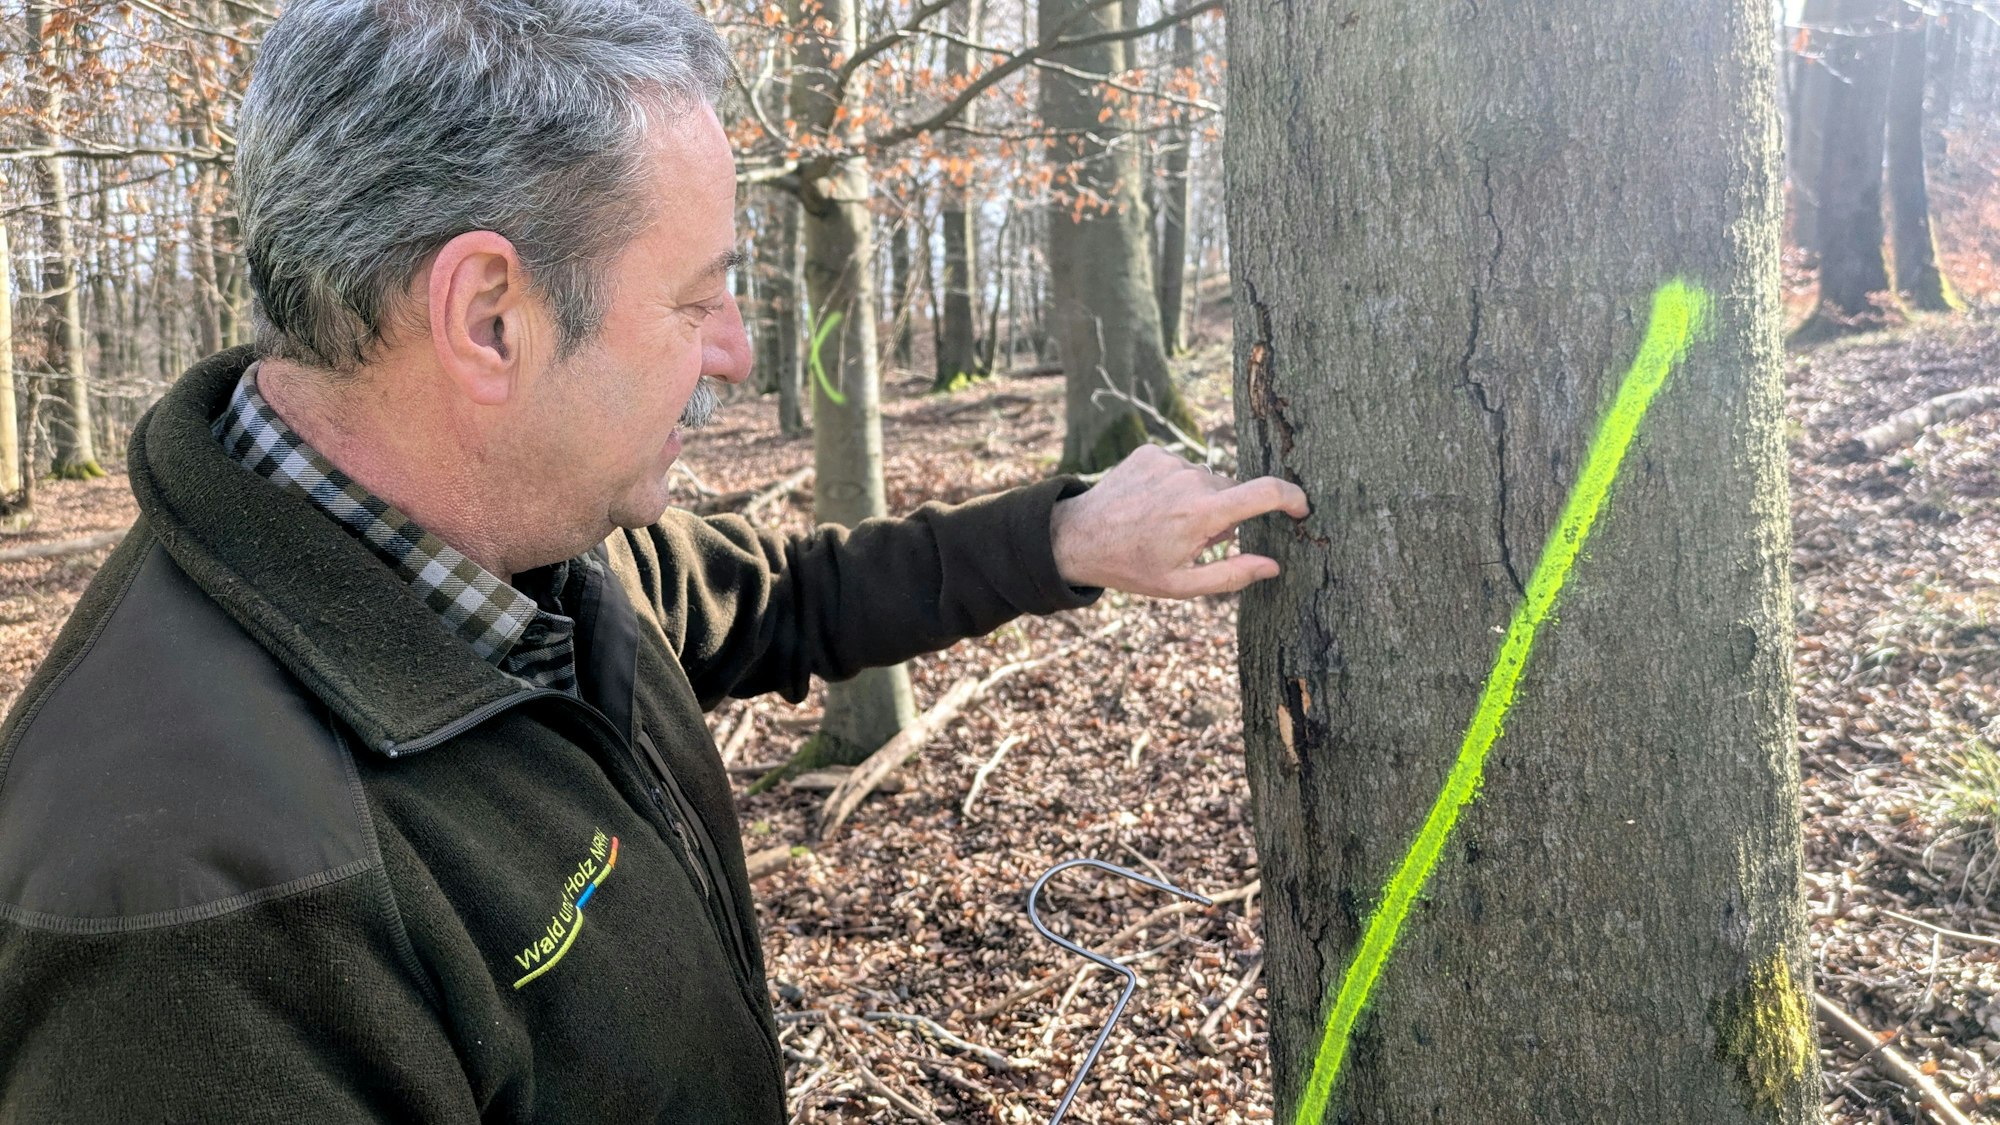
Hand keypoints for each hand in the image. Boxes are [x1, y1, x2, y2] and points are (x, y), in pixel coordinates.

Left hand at [1049, 444, 1310, 597]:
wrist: (1076, 537)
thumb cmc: (1130, 567)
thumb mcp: (1181, 585)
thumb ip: (1232, 575)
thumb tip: (1273, 565)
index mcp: (1202, 513)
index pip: (1266, 492)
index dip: (1293, 497)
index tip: (1303, 508)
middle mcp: (1190, 479)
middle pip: (1233, 492)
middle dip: (1226, 514)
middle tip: (1193, 540)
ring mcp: (1169, 462)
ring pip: (1206, 480)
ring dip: (1199, 500)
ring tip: (1165, 523)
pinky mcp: (1152, 452)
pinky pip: (1181, 468)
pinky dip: (1176, 486)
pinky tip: (1151, 505)